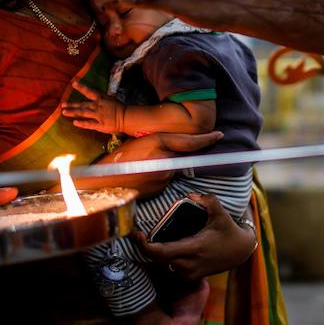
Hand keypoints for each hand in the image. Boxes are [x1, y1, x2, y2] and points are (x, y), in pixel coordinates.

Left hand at [61, 81, 124, 133]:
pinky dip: (81, 123)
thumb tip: (96, 98)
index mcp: (101, 99)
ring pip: (83, 113)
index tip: (73, 83)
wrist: (127, 117)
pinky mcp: (100, 125)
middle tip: (62, 104)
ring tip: (64, 112)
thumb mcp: (111, 100)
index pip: (89, 91)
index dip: (81, 87)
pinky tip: (74, 122)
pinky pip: (89, 124)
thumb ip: (102, 99)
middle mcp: (97, 106)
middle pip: (82, 104)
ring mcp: (98, 115)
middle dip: (71, 104)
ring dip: (73, 112)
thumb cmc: (121, 108)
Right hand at [92, 131, 222, 196]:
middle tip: (151, 156)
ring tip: (142, 167)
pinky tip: (143, 178)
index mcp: (158, 143)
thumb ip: (161, 144)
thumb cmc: (119, 158)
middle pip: (180, 156)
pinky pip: (165, 180)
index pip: (190, 142)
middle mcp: (165, 160)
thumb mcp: (140, 142)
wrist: (104, 181)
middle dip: (173, 155)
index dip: (206, 139)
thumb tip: (174, 150)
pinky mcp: (160, 189)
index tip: (219, 135)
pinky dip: (158, 178)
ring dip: (163, 167)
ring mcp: (163, 177)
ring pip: (172, 169)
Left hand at [131, 193, 256, 280]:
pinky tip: (166, 246)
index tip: (136, 234)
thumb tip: (192, 195)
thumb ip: (208, 201)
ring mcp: (189, 273)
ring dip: (158, 252)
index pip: (161, 252)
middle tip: (138, 233)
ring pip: (163, 263)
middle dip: (147, 247)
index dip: (144, 245)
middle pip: (157, 258)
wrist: (241, 252)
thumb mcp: (221, 214)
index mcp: (194, 249)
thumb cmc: (229, 232)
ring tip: (151, 239)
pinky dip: (166, 257)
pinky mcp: (190, 277)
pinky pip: (170, 267)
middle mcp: (189, 265)